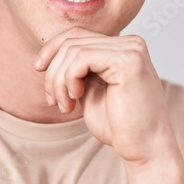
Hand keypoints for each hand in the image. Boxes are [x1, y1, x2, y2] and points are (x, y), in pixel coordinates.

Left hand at [34, 27, 178, 166]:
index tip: (39, 70)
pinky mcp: (128, 61)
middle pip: (72, 40)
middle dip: (53, 71)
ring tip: (64, 105)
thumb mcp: (89, 90)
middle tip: (54, 101)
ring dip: (58, 81)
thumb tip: (48, 53)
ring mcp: (131, 49)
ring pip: (73, 49)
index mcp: (122, 47)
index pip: (77, 34)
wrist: (144, 149)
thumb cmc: (119, 126)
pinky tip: (75, 98)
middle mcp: (130, 43)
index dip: (52, 49)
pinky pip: (82, 58)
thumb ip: (76, 70)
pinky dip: (69, 79)